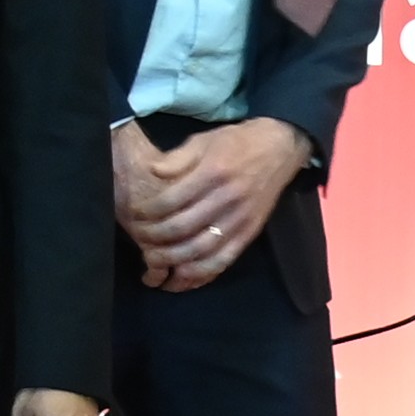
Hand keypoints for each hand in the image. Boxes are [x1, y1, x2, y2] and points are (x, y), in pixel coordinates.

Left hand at [116, 116, 308, 291]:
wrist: (279, 148)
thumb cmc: (235, 143)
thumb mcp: (203, 140)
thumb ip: (177, 157)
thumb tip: (152, 171)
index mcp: (213, 172)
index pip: (172, 200)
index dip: (148, 211)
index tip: (135, 214)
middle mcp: (227, 198)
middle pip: (183, 227)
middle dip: (155, 237)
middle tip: (139, 239)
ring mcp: (240, 219)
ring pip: (201, 249)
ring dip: (173, 259)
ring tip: (153, 261)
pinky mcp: (250, 233)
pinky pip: (223, 260)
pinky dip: (201, 272)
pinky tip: (183, 275)